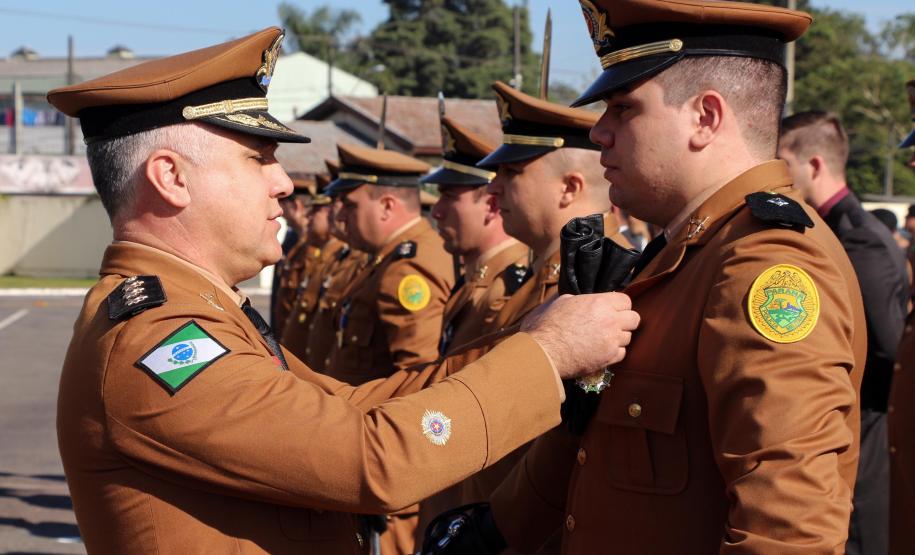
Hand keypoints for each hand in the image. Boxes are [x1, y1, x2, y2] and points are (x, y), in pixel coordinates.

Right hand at [521, 292, 638, 379]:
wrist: (544, 351)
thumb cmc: (548, 325)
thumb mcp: (562, 302)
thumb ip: (580, 300)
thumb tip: (583, 301)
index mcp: (600, 303)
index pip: (626, 301)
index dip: (619, 305)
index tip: (612, 310)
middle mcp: (610, 320)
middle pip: (634, 319)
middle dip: (625, 321)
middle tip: (613, 324)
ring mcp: (612, 340)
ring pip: (628, 337)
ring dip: (618, 338)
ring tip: (603, 339)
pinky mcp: (609, 357)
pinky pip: (622, 353)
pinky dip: (614, 352)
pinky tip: (600, 350)